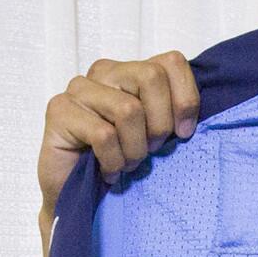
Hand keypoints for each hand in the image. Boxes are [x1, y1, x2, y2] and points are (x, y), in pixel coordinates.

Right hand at [37, 51, 199, 256]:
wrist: (80, 194)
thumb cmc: (125, 159)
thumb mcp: (159, 132)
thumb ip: (175, 112)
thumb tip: (199, 116)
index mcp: (132, 70)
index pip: (171, 62)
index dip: (185, 98)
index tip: (185, 133)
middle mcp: (104, 71)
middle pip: (151, 77)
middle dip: (160, 124)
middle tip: (151, 151)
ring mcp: (79, 88)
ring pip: (128, 109)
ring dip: (135, 148)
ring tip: (129, 164)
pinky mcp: (58, 110)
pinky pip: (103, 134)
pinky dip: (114, 160)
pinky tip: (109, 171)